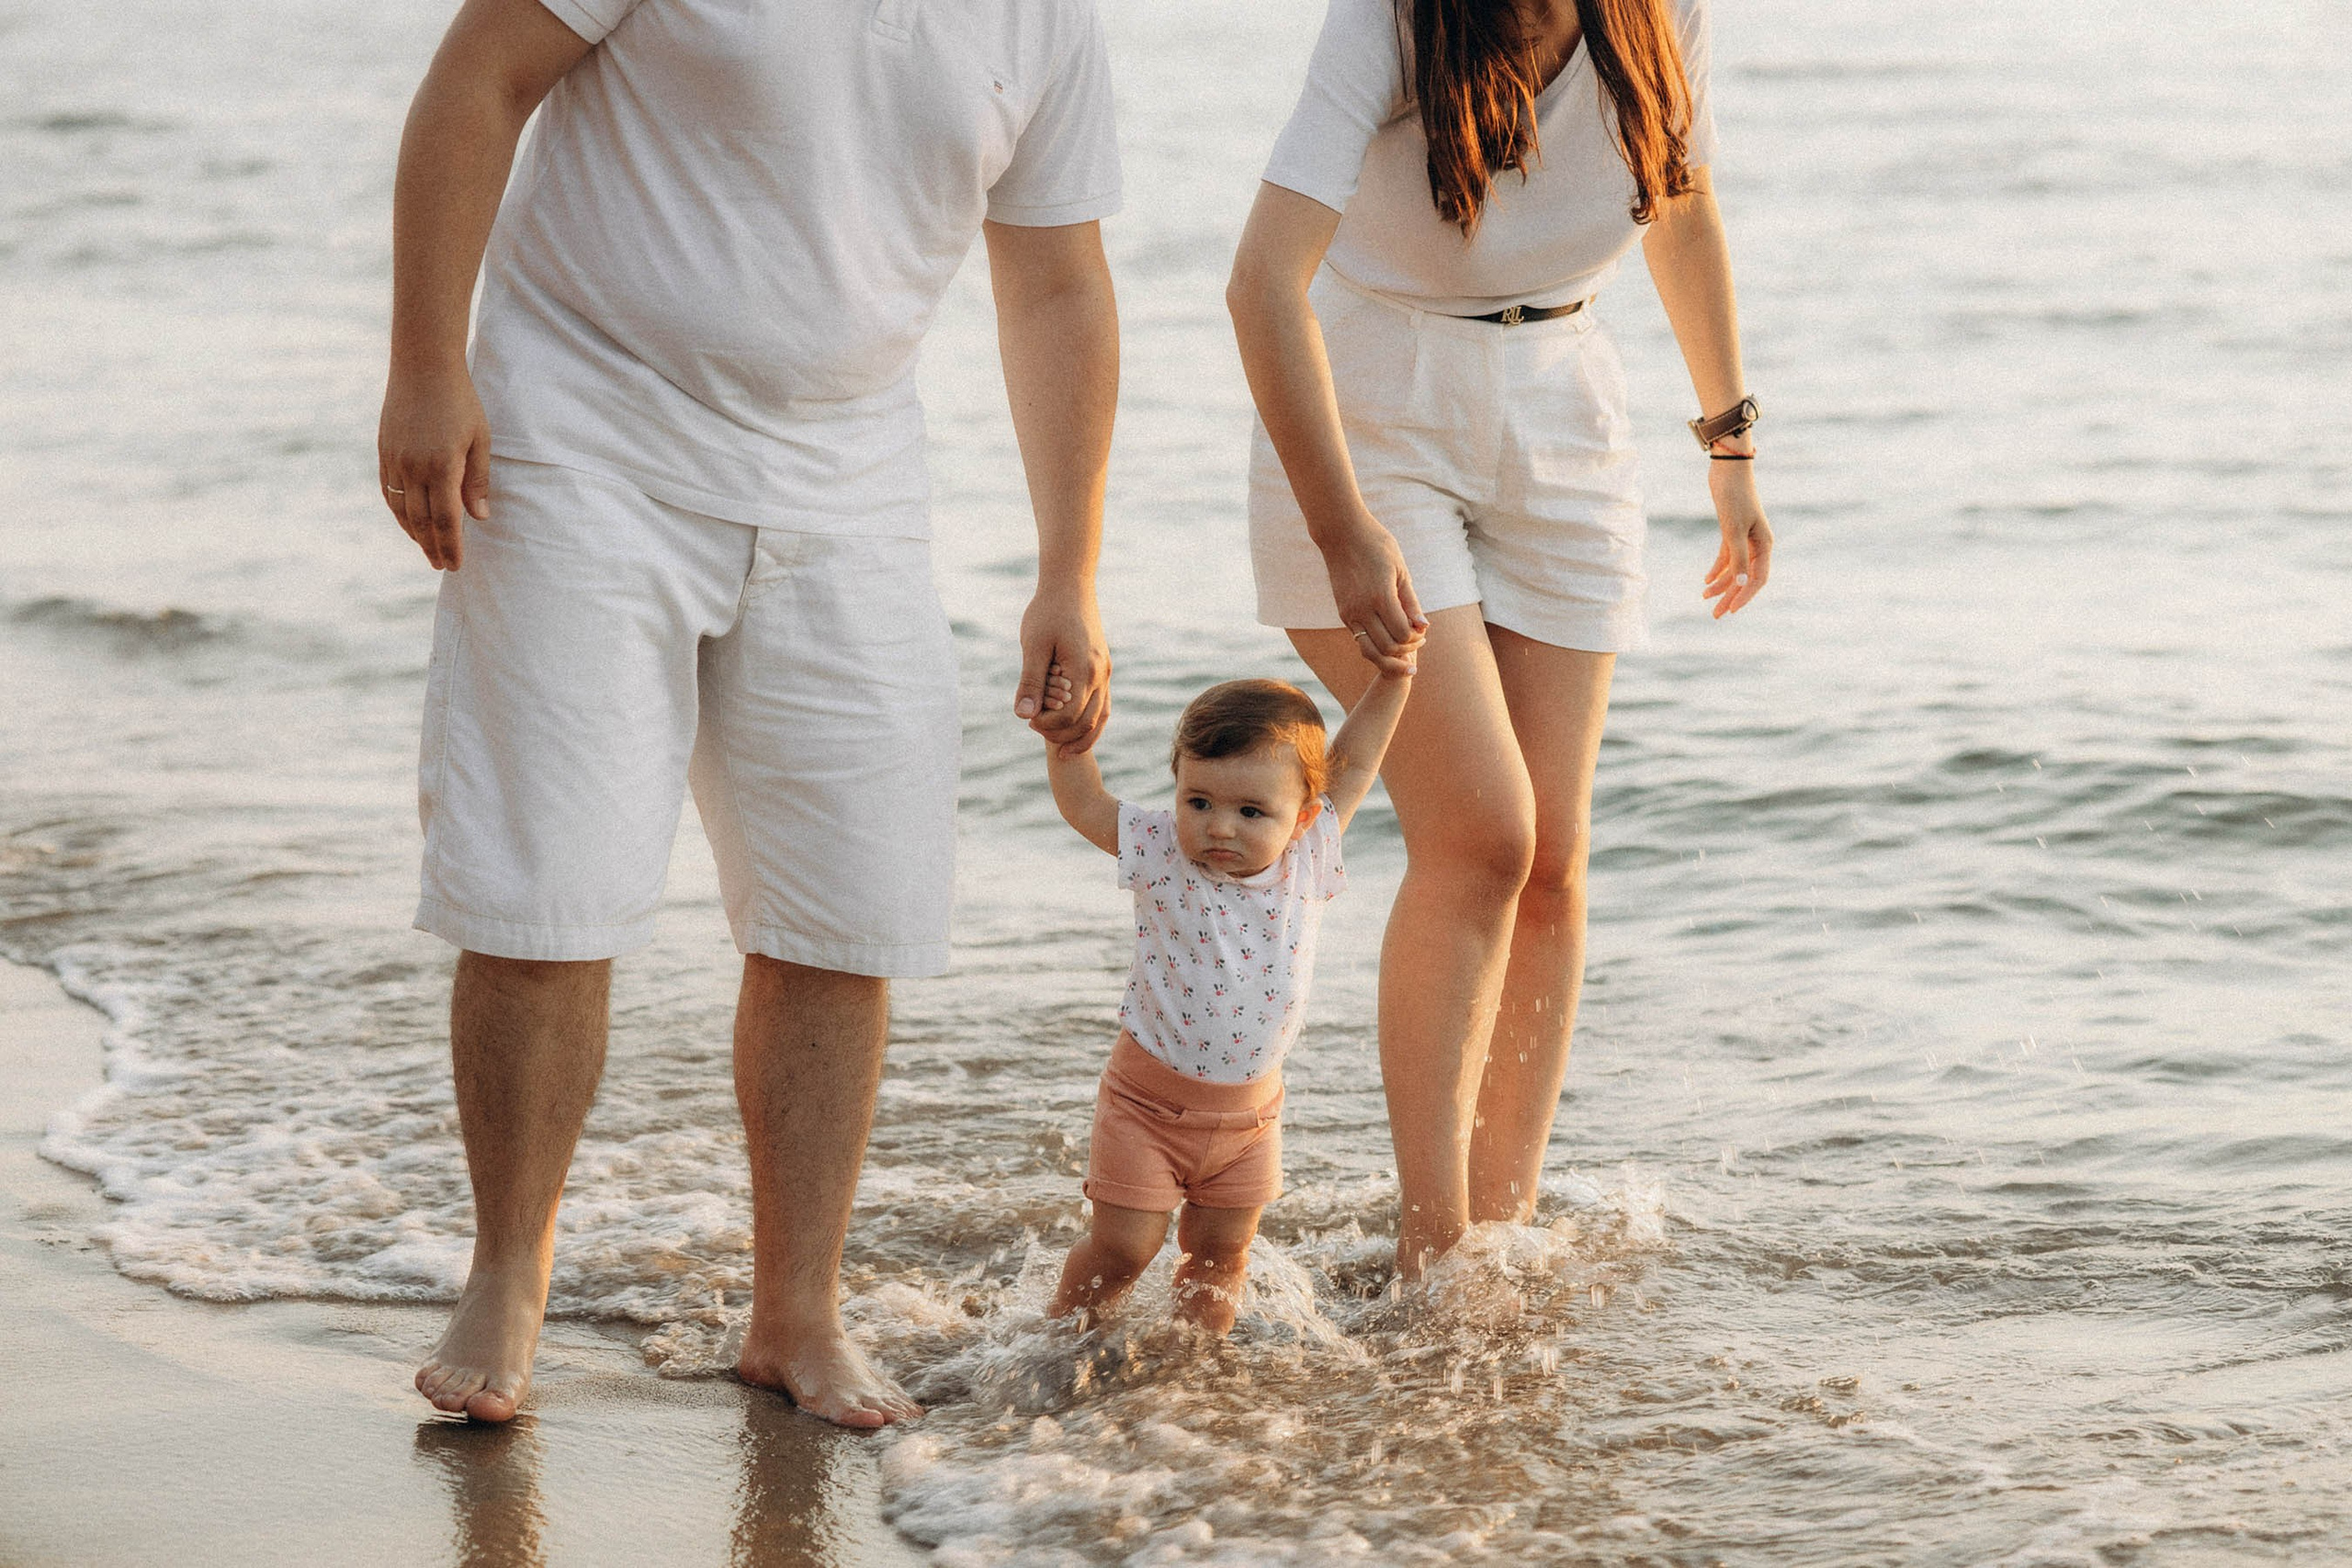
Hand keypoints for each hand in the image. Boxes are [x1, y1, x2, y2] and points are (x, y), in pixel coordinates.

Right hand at [378, 365, 490, 570]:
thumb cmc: (460, 402)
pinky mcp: (384, 452)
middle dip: (433, 547)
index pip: (447, 520)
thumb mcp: (480, 440)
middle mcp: (414, 468)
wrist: (422, 367)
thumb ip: (478, 480)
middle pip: (422, 521)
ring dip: (414, 534)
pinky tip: (408, 521)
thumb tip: (479, 518)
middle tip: (442, 566)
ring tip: (428, 549)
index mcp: (442, 467)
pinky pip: (389, 492)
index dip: (451, 546)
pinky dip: (399, 512)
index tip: (455, 565)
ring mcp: (395, 460)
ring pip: (401, 509)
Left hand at [1016, 587, 1109, 756]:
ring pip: (1100, 717)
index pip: (1069, 716)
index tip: (1027, 720)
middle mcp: (1101, 675)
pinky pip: (1102, 704)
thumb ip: (1030, 682)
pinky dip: (1089, 721)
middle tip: (1036, 731)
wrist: (1071, 585)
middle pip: (1087, 722)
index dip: (1047, 725)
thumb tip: (1023, 715)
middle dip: (1062, 735)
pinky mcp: (1103, 668)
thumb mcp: (1033, 646)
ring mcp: (1105, 672)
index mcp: (1084, 670)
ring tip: (1060, 749)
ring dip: (1080, 736)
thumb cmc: (1047, 611)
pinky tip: (1071, 725)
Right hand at [1316, 518, 1425, 674]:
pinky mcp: (1342, 613)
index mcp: (1380, 596)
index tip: (1423, 631)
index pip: (1402, 634)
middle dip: (1405, 651)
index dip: (1416, 638)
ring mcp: (1349, 613)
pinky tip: (1387, 636)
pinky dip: (1375, 644)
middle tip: (1417, 642)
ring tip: (1403, 652)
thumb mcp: (1400, 570)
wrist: (1341, 533)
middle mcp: (1362, 609)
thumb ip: (1410, 602)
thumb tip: (1423, 627)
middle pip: (1387, 649)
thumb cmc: (1377, 546)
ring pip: (1369, 651)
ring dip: (1388, 657)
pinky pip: (1359, 639)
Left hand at [1702, 454, 1771, 617]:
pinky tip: (1706, 580)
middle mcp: (1758, 544)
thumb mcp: (1734, 529)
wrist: (1728, 469)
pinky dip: (1717, 568)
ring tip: (1705, 598)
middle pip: (1745, 577)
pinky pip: (1727, 556)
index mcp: (1765, 544)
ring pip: (1735, 568)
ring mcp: (1745, 538)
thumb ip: (1738, 557)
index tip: (1731, 610)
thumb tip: (1743, 583)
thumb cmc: (1734, 497)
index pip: (1758, 578)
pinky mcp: (1732, 531)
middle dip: (1731, 596)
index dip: (1745, 596)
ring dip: (1721, 584)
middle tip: (1716, 615)